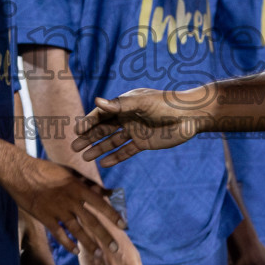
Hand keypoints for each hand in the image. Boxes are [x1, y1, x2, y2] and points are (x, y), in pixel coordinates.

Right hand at [7, 156, 126, 258]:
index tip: (124, 225)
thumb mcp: (69, 172)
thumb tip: (108, 190)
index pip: (99, 203)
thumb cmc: (46, 170)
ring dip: (88, 243)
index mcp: (77, 187)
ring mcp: (57, 210)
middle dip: (104, 235)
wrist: (20, 172)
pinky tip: (75, 251)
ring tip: (98, 254)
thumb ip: (88, 182)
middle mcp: (70, 200)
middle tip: (115, 248)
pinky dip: (67, 243)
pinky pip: (58, 234)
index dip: (112, 215)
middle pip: (91, 221)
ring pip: (76, 230)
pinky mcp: (44, 217)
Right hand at [72, 89, 208, 165]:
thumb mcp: (142, 103)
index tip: (77, 131)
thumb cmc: (167, 104)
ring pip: (112, 141)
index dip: (89, 122)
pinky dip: (115, 157)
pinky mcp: (144, 143)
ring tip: (84, 158)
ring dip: (98, 149)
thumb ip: (119, 104)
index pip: (102, 113)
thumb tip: (96, 101)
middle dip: (89, 137)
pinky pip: (126, 151)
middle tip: (74, 147)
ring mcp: (135, 130)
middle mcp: (128, 117)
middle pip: (103, 128)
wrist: (191, 115)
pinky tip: (103, 163)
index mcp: (125, 104)